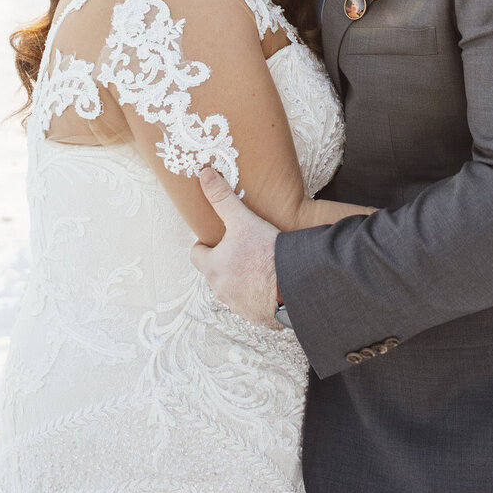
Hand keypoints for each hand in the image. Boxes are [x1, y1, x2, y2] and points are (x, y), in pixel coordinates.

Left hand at [190, 167, 280, 327]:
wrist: (295, 286)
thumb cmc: (266, 254)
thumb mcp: (243, 221)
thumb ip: (222, 198)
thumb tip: (204, 175)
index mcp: (213, 268)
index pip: (197, 254)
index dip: (206, 244)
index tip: (219, 236)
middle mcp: (221, 290)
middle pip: (215, 272)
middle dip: (224, 261)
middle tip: (242, 247)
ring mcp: (238, 306)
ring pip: (232, 288)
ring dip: (240, 278)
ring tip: (257, 264)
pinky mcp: (257, 316)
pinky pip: (251, 303)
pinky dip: (257, 294)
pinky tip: (270, 282)